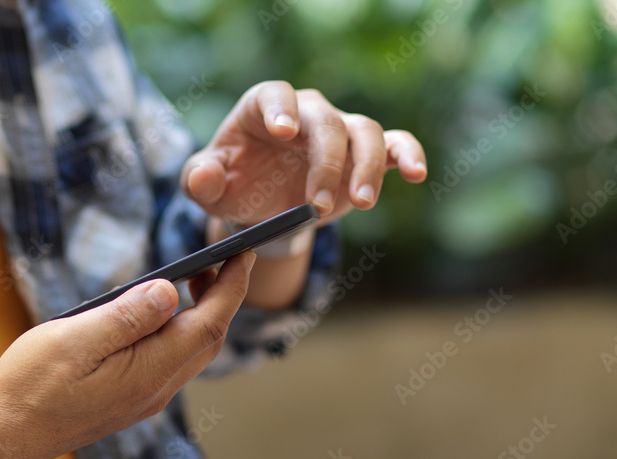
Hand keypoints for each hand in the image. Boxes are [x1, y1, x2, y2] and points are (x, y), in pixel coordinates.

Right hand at [0, 252, 254, 458]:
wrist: (6, 437)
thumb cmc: (32, 386)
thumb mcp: (74, 341)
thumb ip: (126, 317)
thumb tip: (171, 291)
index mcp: (149, 372)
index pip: (208, 324)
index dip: (231, 287)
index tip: (244, 253)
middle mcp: (157, 389)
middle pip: (208, 338)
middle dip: (223, 296)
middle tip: (222, 257)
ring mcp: (147, 397)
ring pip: (193, 351)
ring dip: (203, 313)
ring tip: (196, 277)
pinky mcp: (133, 398)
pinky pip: (173, 361)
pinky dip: (181, 331)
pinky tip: (163, 314)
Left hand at [181, 81, 427, 226]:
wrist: (261, 204)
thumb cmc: (232, 184)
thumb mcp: (207, 186)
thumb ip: (200, 180)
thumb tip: (204, 177)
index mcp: (264, 107)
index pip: (275, 95)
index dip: (281, 109)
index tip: (283, 132)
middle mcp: (306, 112)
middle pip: (326, 121)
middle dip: (325, 162)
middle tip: (315, 205)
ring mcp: (340, 131)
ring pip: (364, 131)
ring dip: (367, 166)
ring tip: (361, 203)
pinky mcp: (365, 155)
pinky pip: (395, 144)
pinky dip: (409, 154)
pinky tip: (416, 173)